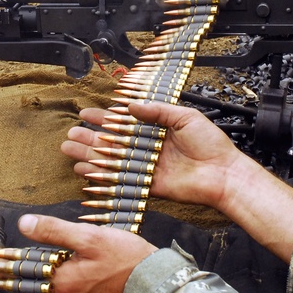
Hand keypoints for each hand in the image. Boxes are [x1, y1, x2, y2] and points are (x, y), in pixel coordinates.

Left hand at [0, 214, 155, 292]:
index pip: (12, 267)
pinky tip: (22, 279)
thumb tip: (25, 223)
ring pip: (26, 287)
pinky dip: (25, 282)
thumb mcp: (89, 237)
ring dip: (4, 275)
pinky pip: (41, 291)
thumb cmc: (127, 259)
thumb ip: (55, 231)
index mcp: (58, 279)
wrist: (154, 284)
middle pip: (14, 279)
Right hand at [61, 102, 247, 211]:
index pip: (124, 122)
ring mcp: (146, 167)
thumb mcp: (185, 116)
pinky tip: (85, 171)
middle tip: (70, 134)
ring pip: (112, 161)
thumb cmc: (210, 143)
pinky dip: (102, 177)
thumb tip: (130, 106)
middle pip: (112, 142)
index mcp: (156, 129)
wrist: (223, 173)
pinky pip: (120, 181)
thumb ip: (157, 111)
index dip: (104, 118)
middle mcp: (147, 148)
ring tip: (69, 150)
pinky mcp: (147, 186)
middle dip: (90, 138)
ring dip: (90, 155)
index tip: (85, 113)